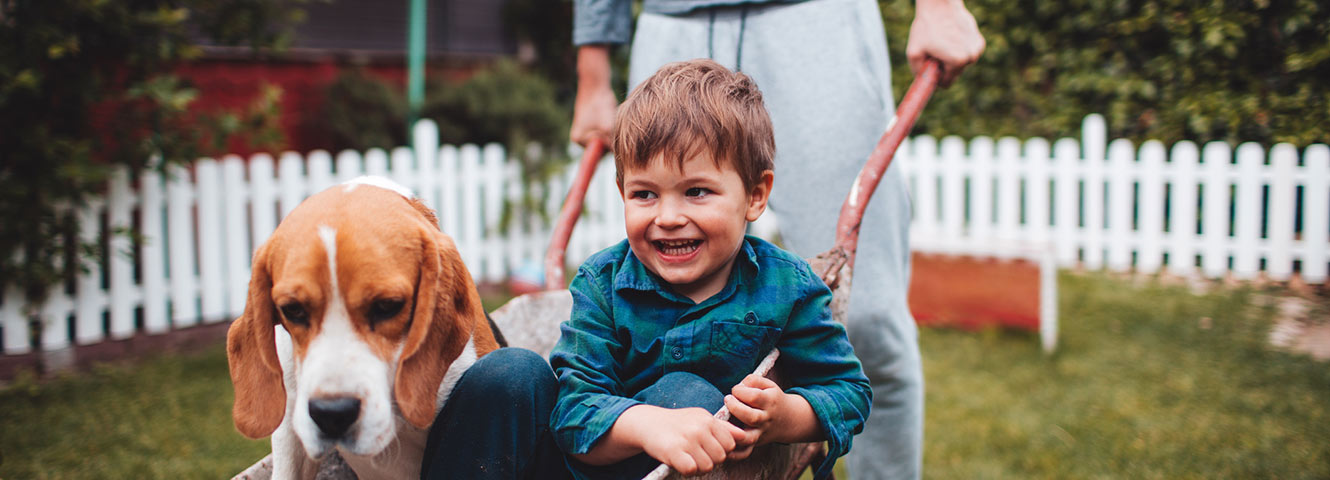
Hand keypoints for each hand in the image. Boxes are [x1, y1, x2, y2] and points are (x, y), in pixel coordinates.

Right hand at [570, 45, 617, 147]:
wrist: (596, 84)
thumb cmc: (600, 103)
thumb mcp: (607, 127)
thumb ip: (610, 144)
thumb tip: (616, 155)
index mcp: (579, 140)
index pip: (599, 153)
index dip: (609, 146)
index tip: (611, 131)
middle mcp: (580, 138)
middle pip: (602, 147)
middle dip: (610, 137)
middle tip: (611, 121)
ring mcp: (585, 132)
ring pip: (605, 139)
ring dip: (611, 131)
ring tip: (610, 118)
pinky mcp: (591, 125)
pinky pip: (605, 132)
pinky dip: (610, 126)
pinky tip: (609, 116)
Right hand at [628, 405, 749, 474]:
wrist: (648, 424)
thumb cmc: (677, 423)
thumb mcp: (700, 418)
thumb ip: (722, 428)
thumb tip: (744, 436)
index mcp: (708, 420)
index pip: (730, 444)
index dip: (721, 450)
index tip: (708, 448)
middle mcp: (699, 428)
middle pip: (720, 457)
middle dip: (710, 460)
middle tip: (696, 455)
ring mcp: (687, 440)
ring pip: (707, 466)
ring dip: (698, 467)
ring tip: (688, 458)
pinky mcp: (674, 452)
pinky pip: (691, 469)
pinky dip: (686, 469)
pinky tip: (680, 462)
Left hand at [725, 375, 818, 446]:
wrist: (789, 420)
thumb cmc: (773, 399)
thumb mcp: (769, 385)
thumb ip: (753, 380)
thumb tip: (738, 386)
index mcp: (770, 402)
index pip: (754, 397)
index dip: (740, 391)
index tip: (735, 390)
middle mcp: (766, 419)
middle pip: (751, 417)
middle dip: (735, 407)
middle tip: (727, 399)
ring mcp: (761, 433)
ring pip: (748, 438)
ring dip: (733, 432)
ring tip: (723, 422)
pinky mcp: (756, 443)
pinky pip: (745, 452)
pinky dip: (735, 453)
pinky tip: (725, 446)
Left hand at [906, 0, 985, 86]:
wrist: (940, 4)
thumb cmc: (926, 27)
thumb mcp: (914, 52)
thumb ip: (918, 72)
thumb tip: (925, 86)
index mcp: (957, 62)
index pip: (946, 83)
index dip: (936, 77)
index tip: (930, 67)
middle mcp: (971, 57)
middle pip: (954, 73)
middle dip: (943, 66)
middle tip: (935, 49)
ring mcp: (977, 49)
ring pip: (960, 63)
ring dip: (951, 56)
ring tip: (942, 41)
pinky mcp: (979, 42)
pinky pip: (965, 53)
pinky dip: (958, 48)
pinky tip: (951, 35)